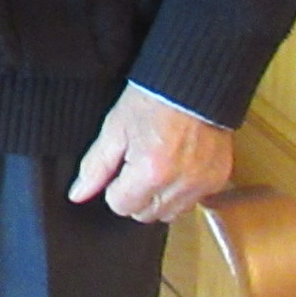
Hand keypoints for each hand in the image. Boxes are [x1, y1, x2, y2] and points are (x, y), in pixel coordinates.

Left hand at [67, 83, 233, 223]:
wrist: (193, 82)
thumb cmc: (151, 100)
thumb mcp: (115, 129)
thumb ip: (95, 167)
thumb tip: (78, 195)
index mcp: (151, 171)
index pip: (121, 206)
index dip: (115, 188)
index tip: (121, 167)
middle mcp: (180, 183)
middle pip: (146, 215)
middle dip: (136, 196)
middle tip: (138, 164)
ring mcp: (203, 183)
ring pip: (170, 213)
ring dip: (159, 198)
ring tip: (158, 165)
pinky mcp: (218, 179)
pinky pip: (193, 202)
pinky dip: (181, 191)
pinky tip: (177, 166)